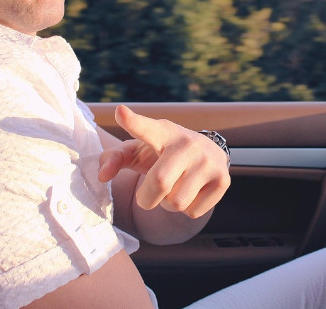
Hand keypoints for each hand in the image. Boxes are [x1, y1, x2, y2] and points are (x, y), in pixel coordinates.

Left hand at [98, 105, 230, 217]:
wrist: (204, 155)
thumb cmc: (161, 154)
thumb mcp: (137, 151)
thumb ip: (114, 159)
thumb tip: (102, 176)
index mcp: (161, 132)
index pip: (145, 128)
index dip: (132, 121)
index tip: (120, 112)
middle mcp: (187, 143)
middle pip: (159, 182)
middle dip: (147, 198)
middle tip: (148, 194)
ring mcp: (208, 161)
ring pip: (176, 203)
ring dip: (168, 204)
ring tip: (174, 189)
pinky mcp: (223, 179)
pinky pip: (193, 212)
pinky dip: (187, 209)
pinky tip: (192, 193)